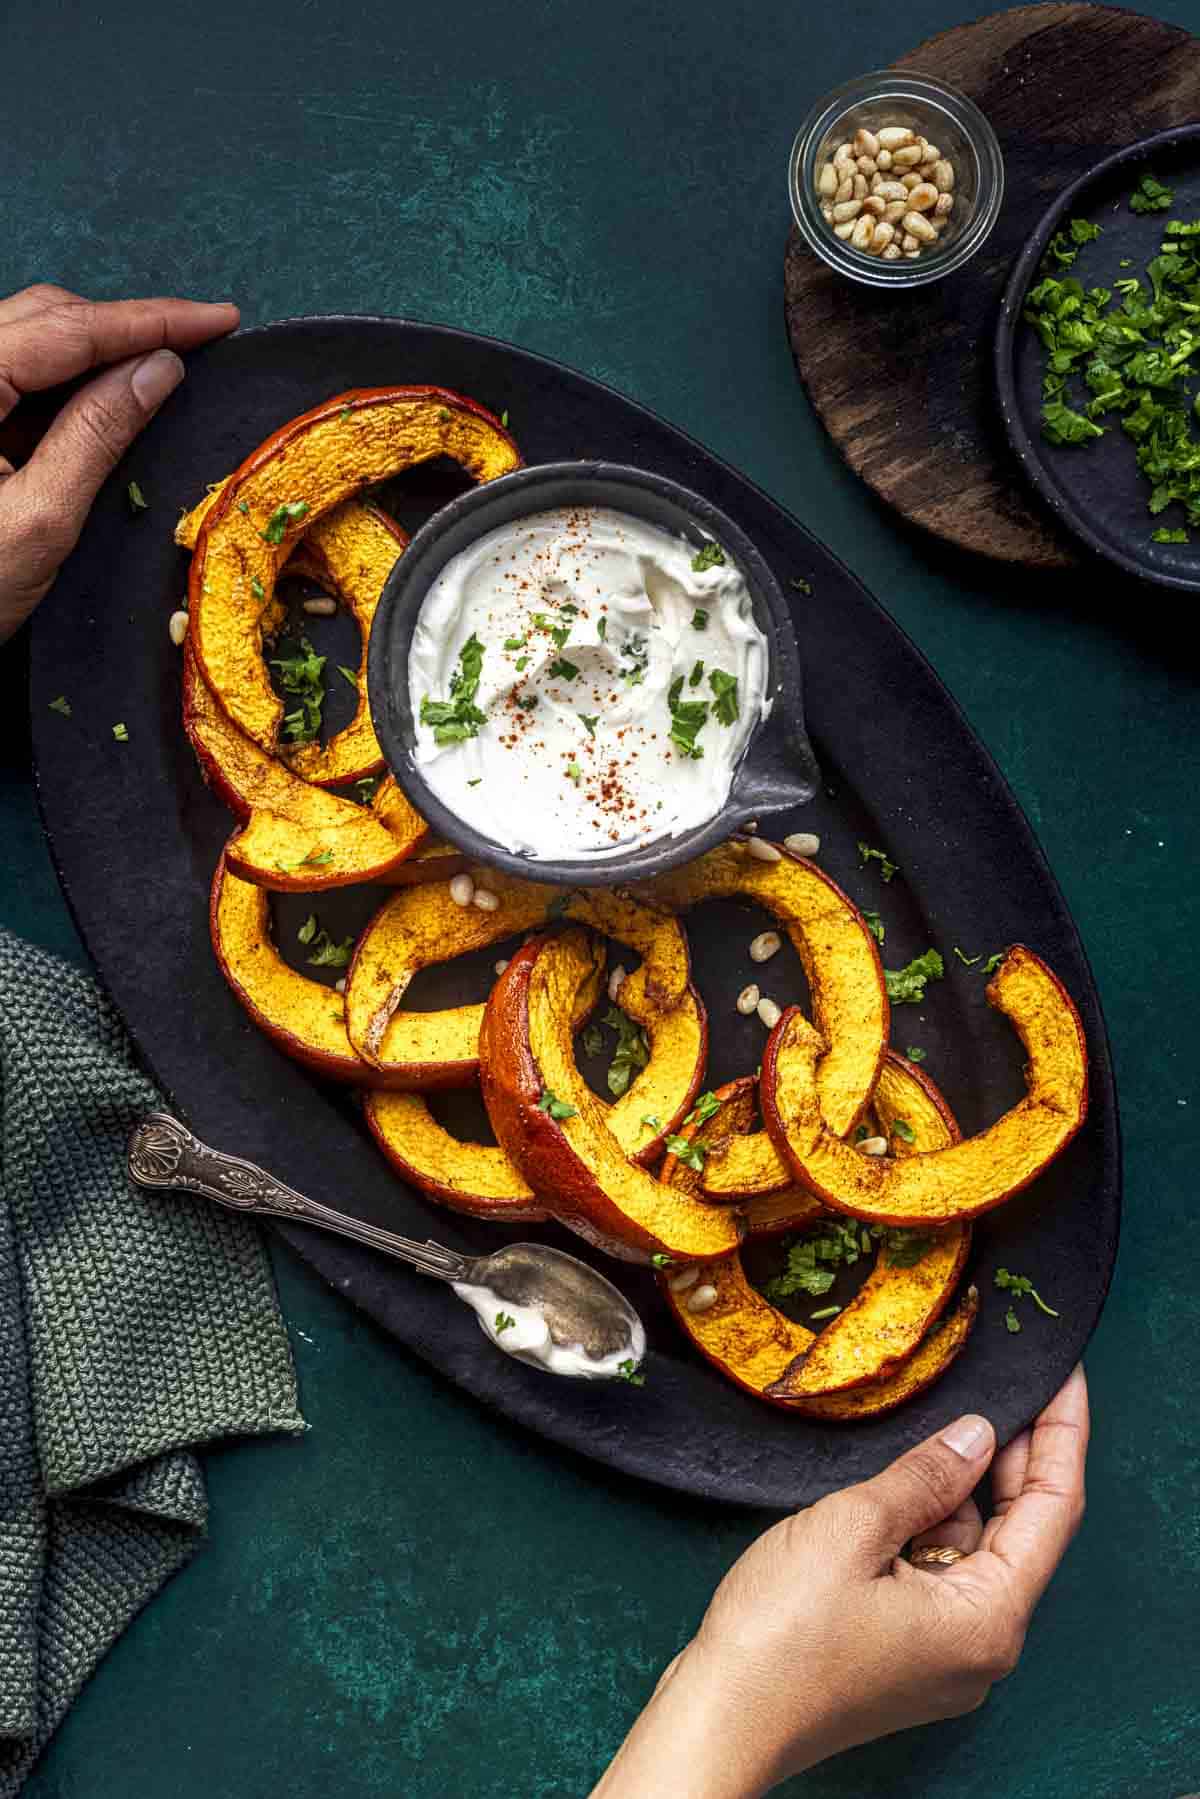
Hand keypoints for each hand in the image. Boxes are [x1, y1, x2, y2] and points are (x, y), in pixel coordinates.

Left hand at [0, 285, 239, 643]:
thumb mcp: (40, 519)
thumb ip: (98, 434)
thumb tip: (159, 370)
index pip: (67, 327)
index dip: (150, 320)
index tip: (217, 318)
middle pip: (45, 317)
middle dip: (123, 328)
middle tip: (196, 348)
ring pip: (27, 340)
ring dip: (93, 355)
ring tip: (156, 377)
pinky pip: (10, 379)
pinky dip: (60, 387)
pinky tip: (102, 409)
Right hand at [593, 1367, 1087, 1797]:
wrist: (722, 1718)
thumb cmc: (781, 1634)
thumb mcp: (853, 1527)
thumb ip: (925, 1477)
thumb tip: (976, 1435)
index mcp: (987, 1619)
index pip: (1053, 1509)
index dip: (1062, 1434)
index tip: (1062, 1376)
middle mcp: (982, 1645)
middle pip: (1019, 1531)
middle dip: (1011, 1456)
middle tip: (1003, 1381)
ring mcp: (945, 1654)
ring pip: (972, 1549)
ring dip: (960, 1489)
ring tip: (937, 1422)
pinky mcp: (908, 1654)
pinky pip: (939, 1574)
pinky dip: (928, 1524)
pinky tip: (904, 1483)